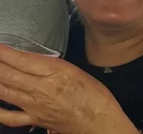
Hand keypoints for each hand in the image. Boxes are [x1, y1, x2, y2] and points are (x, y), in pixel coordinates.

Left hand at [0, 45, 137, 133]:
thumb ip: (55, 65)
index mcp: (56, 72)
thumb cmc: (95, 96)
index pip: (24, 60)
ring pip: (5, 92)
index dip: (6, 52)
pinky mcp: (34, 120)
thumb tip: (35, 59)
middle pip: (9, 75)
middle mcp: (42, 89)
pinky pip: (9, 117)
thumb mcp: (77, 71)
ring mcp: (35, 106)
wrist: (99, 122)